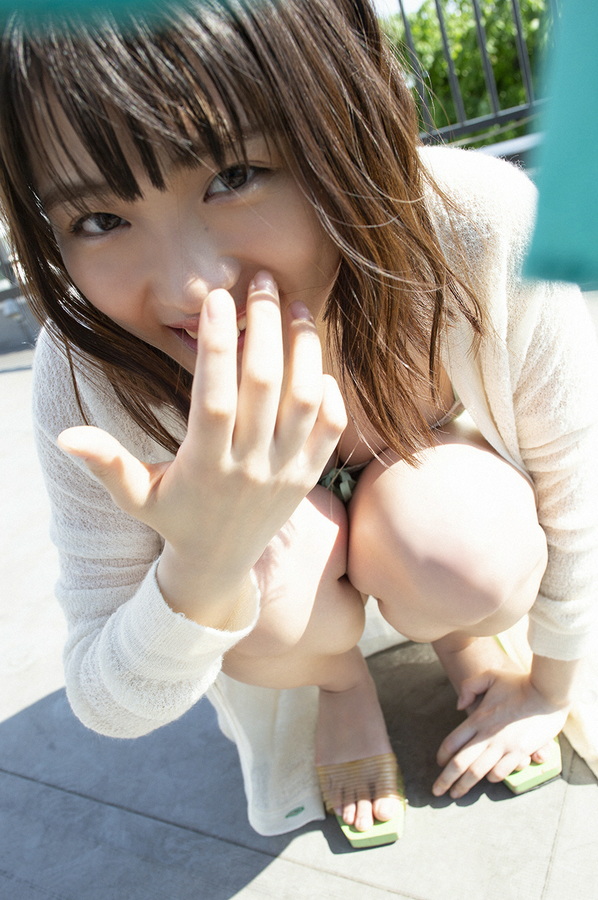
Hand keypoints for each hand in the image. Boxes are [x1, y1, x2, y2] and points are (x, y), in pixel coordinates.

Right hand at [58, 271, 345, 622]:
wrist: (221, 564)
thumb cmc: (174, 519)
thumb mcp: (136, 495)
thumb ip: (106, 464)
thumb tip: (66, 435)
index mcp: (205, 466)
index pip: (213, 397)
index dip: (217, 345)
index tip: (218, 298)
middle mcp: (250, 466)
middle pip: (265, 385)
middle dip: (266, 325)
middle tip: (262, 281)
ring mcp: (286, 471)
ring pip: (305, 398)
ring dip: (304, 347)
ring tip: (294, 306)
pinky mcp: (310, 475)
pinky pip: (331, 426)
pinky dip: (328, 390)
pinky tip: (315, 361)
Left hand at [433, 668, 569, 798]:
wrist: (548, 693)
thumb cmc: (519, 683)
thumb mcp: (489, 676)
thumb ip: (470, 687)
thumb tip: (459, 706)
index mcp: (478, 718)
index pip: (453, 741)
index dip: (442, 755)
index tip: (438, 764)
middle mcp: (488, 735)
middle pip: (460, 764)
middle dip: (446, 780)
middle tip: (437, 792)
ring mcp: (504, 746)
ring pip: (478, 773)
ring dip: (465, 785)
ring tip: (457, 794)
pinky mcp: (520, 752)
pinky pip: (502, 772)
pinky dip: (492, 778)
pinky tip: (488, 780)